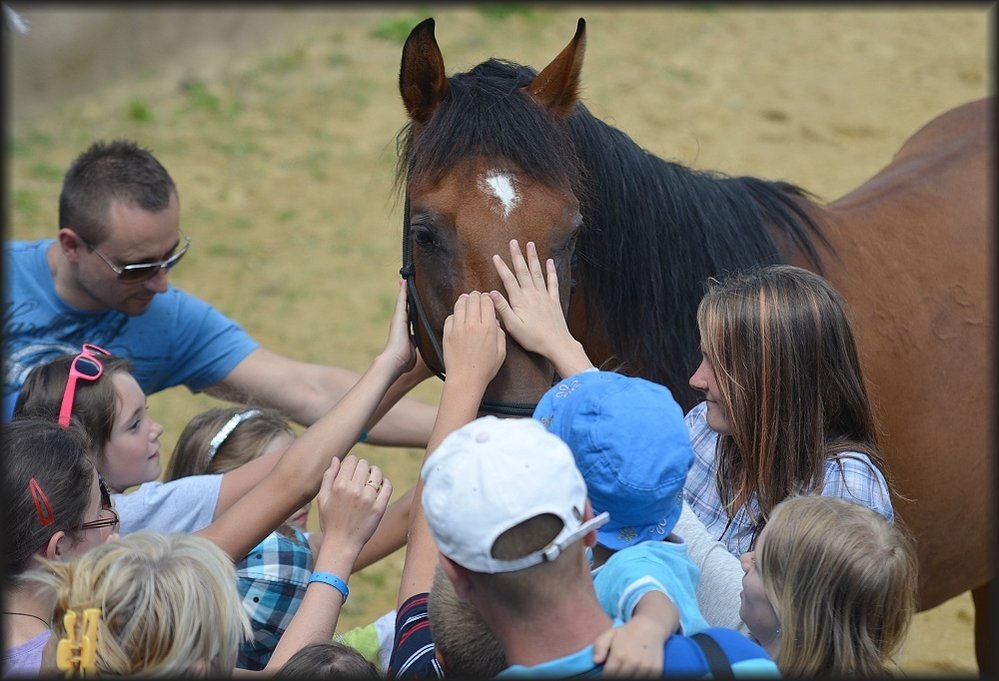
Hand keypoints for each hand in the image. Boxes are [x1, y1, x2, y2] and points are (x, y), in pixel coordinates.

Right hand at [317, 455, 391, 552]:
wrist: (341, 544)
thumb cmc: (329, 521)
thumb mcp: (323, 498)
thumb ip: (328, 476)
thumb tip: (336, 458)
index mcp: (339, 485)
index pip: (352, 460)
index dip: (352, 463)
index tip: (351, 470)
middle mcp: (354, 490)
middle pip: (364, 464)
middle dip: (362, 467)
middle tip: (361, 476)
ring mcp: (368, 499)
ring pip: (377, 473)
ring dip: (375, 473)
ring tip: (371, 480)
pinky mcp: (379, 507)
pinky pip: (387, 486)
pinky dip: (385, 482)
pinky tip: (381, 485)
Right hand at [381, 280, 417, 374]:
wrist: (395, 361)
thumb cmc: (405, 359)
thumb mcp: (417, 348)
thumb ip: (422, 344)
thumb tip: (432, 345)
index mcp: (406, 328)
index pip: (411, 313)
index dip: (413, 305)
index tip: (417, 296)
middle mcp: (401, 321)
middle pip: (406, 304)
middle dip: (409, 294)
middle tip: (411, 281)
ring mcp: (398, 318)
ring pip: (403, 299)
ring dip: (405, 289)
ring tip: (408, 277)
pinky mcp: (398, 316)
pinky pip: (401, 300)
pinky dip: (403, 290)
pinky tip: (405, 281)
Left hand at [442, 290, 505, 388]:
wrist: (465, 380)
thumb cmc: (485, 369)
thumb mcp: (501, 352)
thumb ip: (500, 334)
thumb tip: (495, 321)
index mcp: (488, 328)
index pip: (487, 302)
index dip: (487, 298)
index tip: (487, 298)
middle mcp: (472, 325)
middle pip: (473, 300)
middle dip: (476, 296)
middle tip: (476, 296)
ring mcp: (458, 328)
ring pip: (459, 305)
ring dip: (464, 300)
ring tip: (466, 299)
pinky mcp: (447, 334)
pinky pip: (450, 317)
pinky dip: (454, 313)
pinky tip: (458, 315)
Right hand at [489, 240, 592, 375]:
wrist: (556, 343)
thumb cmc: (533, 338)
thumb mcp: (513, 326)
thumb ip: (502, 308)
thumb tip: (491, 293)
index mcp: (520, 300)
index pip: (508, 280)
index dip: (502, 267)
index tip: (496, 256)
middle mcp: (532, 294)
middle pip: (523, 271)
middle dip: (517, 256)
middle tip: (513, 242)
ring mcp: (544, 296)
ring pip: (537, 272)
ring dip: (533, 258)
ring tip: (530, 244)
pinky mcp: (554, 300)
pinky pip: (552, 282)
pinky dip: (551, 271)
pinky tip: (549, 262)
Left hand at [592, 615, 664, 677]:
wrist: (651, 627)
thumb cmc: (627, 632)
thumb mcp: (610, 634)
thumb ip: (599, 646)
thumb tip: (596, 661)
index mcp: (618, 655)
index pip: (609, 675)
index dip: (607, 676)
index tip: (608, 672)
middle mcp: (632, 662)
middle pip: (621, 679)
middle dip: (617, 676)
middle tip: (617, 671)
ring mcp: (645, 667)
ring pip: (634, 680)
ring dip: (630, 677)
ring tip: (627, 670)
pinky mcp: (657, 669)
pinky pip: (649, 679)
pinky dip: (642, 677)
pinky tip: (637, 672)